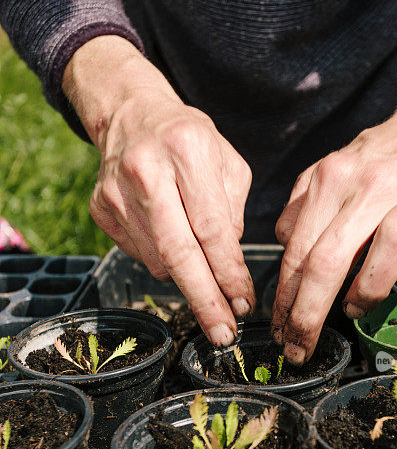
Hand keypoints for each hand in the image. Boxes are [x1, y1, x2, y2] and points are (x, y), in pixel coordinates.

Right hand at [63, 36, 254, 345]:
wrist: (131, 113)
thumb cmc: (190, 142)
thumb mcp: (227, 163)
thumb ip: (233, 213)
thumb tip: (227, 266)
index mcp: (187, 150)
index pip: (212, 229)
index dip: (228, 274)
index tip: (244, 305)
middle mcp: (145, 170)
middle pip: (178, 253)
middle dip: (204, 300)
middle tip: (223, 334)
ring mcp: (116, 191)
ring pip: (158, 260)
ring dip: (187, 279)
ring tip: (206, 280)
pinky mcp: (100, 207)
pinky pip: (139, 254)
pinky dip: (162, 262)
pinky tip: (172, 245)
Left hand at [271, 44, 396, 363]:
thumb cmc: (372, 165)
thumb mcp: (326, 174)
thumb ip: (299, 209)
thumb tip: (283, 249)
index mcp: (333, 179)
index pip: (299, 250)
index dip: (285, 299)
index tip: (281, 331)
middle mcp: (373, 186)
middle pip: (330, 258)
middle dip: (308, 314)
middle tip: (301, 347)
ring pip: (390, 250)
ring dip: (366, 293)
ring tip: (353, 309)